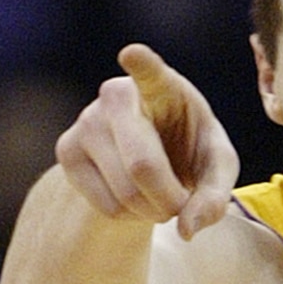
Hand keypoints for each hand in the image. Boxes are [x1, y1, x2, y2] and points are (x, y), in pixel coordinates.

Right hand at [56, 45, 239, 239]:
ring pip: (125, 194)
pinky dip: (130, 217)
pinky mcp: (66, 150)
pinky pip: (106, 207)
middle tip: (181, 203)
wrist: (147, 156)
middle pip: (143, 167)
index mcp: (161, 85)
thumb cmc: (189, 149)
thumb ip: (215, 195)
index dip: (142, 65)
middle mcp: (116, 95)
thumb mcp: (216, 166)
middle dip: (170, 201)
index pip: (149, 71)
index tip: (132, 54)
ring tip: (159, 197)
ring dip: (153, 213)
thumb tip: (187, 229)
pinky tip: (134, 197)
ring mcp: (86, 121)